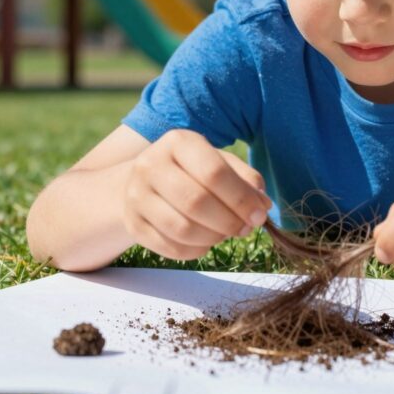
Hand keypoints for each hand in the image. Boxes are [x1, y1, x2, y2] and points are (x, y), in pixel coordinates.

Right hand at [122, 129, 271, 260]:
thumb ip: (247, 180)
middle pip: (196, 202)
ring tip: (224, 233)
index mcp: (178, 142)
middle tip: (244, 229)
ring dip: (213, 238)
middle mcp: (150, 164)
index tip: (259, 215)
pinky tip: (205, 242)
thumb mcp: (221, 163)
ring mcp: (136, 195)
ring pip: (182, 229)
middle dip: (228, 221)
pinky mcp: (132, 224)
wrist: (146, 182)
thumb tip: (262, 206)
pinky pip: (170, 248)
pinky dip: (196, 251)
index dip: (241, 199)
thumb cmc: (194, 171)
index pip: (213, 172)